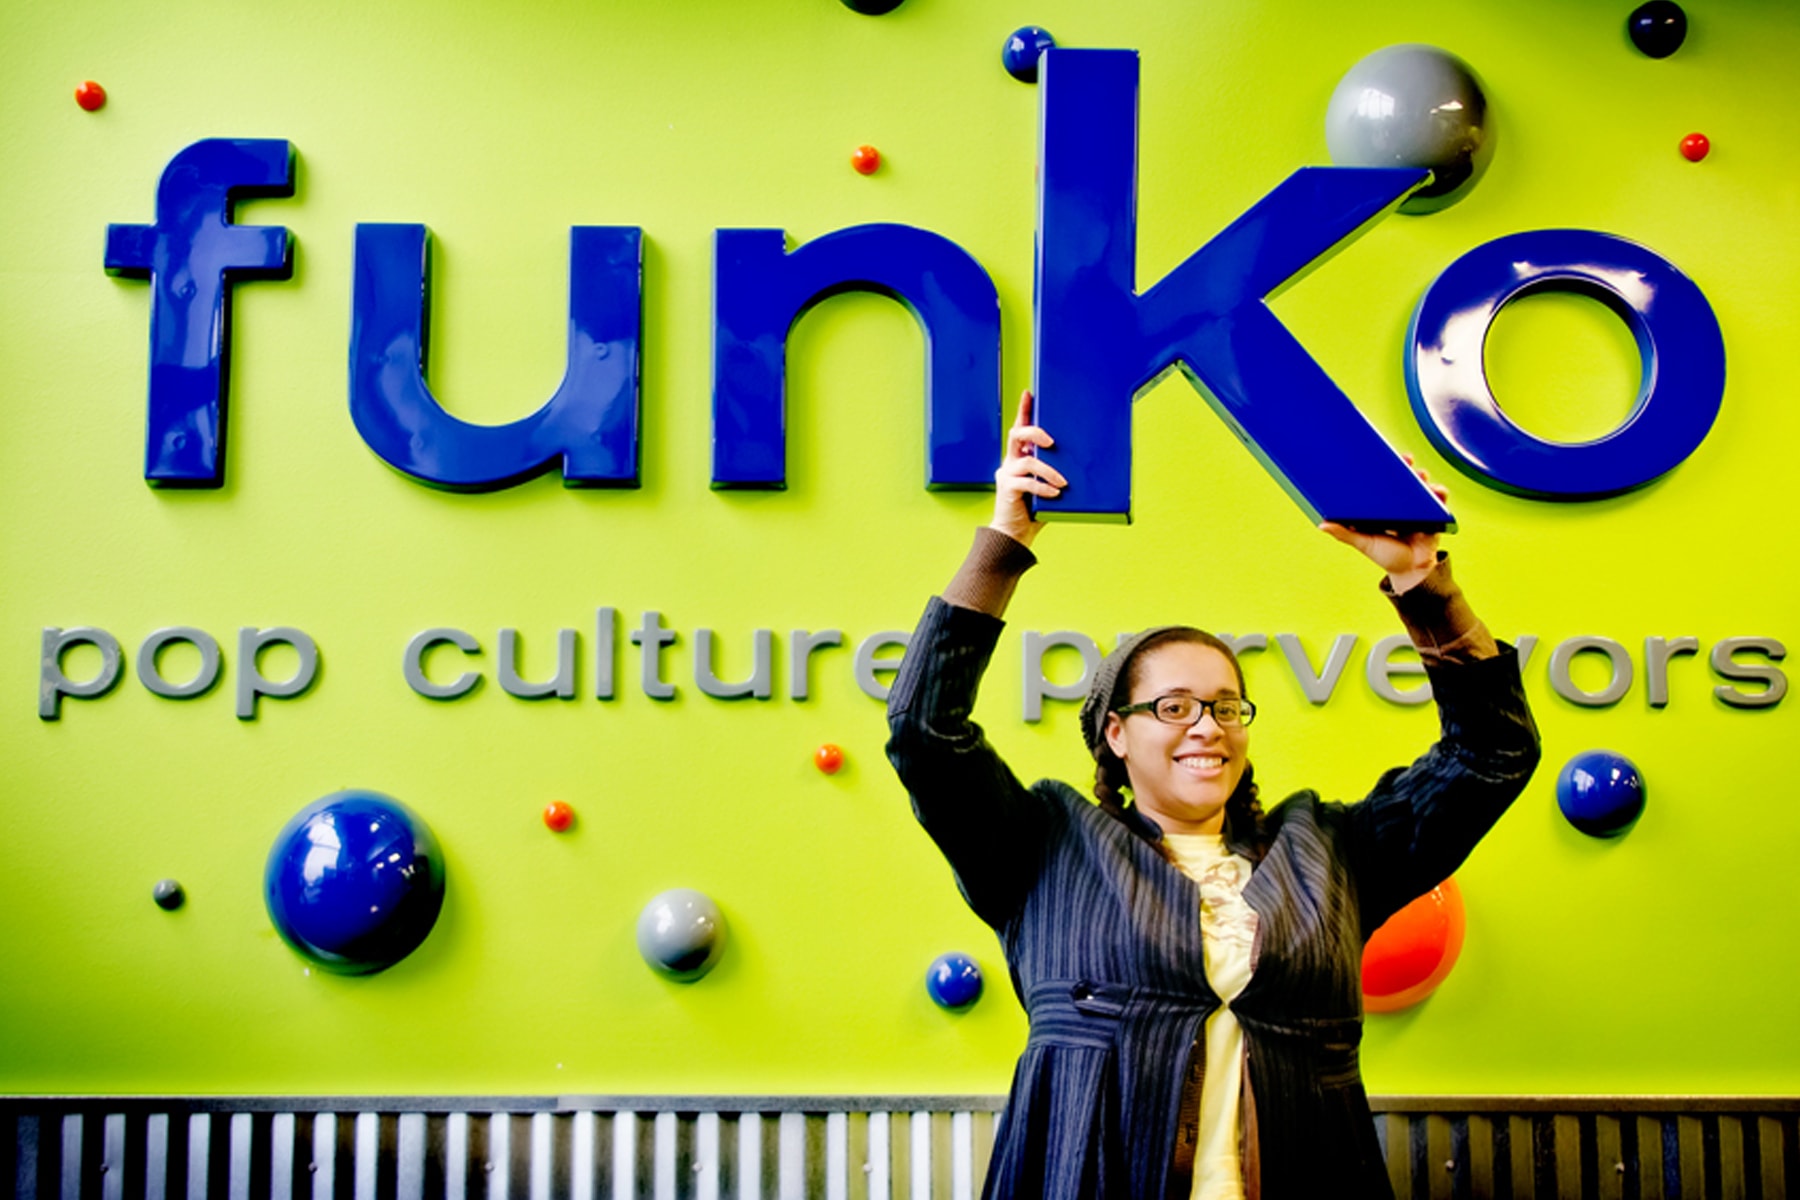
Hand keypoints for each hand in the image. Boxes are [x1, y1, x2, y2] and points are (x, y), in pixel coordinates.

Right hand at [991, 390, 1065, 547]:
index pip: (1021, 427)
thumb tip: (1085, 464)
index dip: (1024, 410)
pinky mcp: (1006, 488)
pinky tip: (1055, 494)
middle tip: (1052, 442)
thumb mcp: (1050, 486)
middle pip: (1017, 434)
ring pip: (1027, 460)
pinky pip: (1026, 482)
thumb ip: (1059, 472)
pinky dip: (1043, 487)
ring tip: (1063, 483)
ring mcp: (1007, 473)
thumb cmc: (1035, 508)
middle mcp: (1011, 460)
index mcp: (1021, 456)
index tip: (1030, 393)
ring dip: (1049, 471)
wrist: (1016, 534)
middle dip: (1035, 432)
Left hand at [1318, 456, 1445, 591]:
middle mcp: (1400, 504)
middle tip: (1405, 459)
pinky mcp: (1434, 514)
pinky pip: (1439, 499)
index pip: (1381, 483)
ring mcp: (1418, 507)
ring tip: (1421, 475)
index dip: (1382, 468)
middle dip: (1406, 466)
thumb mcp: (1363, 543)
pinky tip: (1437, 491)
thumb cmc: (1386, 556)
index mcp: (1382, 507)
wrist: (1412, 571)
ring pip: (1422, 485)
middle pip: (1403, 480)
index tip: (1380, 456)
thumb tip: (1321, 525)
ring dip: (1422, 477)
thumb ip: (1344, 534)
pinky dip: (1440, 492)